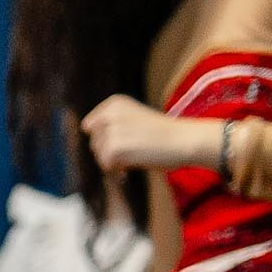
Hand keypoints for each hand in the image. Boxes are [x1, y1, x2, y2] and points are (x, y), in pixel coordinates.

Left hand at [82, 95, 209, 172]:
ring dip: (115, 159)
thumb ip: (112, 124)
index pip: (90, 127)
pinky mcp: (113, 148)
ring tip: (137, 152)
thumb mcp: (133, 118)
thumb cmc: (162, 133)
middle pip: (93, 143)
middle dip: (109, 149)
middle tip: (135, 147)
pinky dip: (119, 168)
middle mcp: (108, 114)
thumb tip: (87, 136)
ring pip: (98, 155)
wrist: (183, 139)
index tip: (127, 137)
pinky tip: (136, 160)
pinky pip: (106, 166)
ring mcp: (110, 131)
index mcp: (113, 103)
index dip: (106, 137)